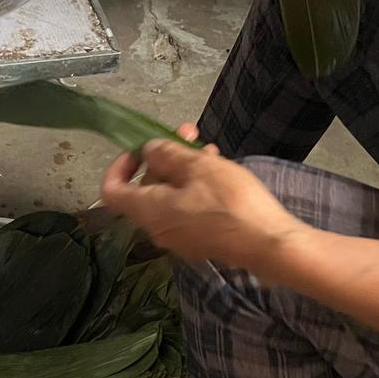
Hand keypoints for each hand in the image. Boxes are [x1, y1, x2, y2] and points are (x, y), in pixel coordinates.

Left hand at [101, 140, 308, 274]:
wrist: (267, 244)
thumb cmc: (230, 202)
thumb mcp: (198, 167)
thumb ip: (167, 154)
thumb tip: (148, 150)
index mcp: (148, 210)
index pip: (111, 191)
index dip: (119, 166)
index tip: (140, 149)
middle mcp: (156, 228)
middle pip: (146, 188)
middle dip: (164, 157)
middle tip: (188, 133)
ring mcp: (178, 237)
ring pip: (170, 196)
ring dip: (184, 169)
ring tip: (210, 149)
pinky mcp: (200, 240)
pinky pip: (187, 209)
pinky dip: (196, 187)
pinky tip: (220, 171)